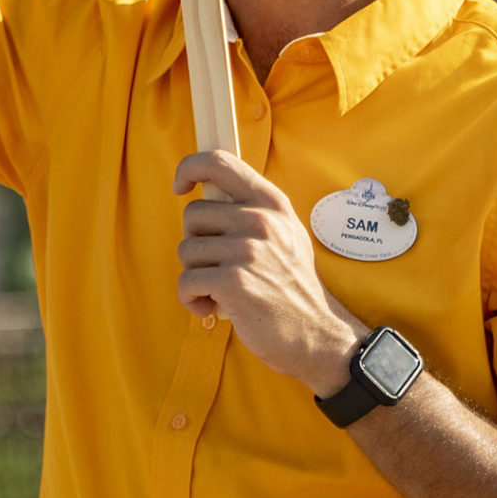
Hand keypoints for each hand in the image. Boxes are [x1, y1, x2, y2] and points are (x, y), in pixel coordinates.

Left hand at [174, 149, 365, 396]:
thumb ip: (253, 208)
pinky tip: (213, 308)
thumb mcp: (285, 232)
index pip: (219, 162)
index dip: (190, 167)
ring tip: (222, 291)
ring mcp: (247, 251)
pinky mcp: (234, 283)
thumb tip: (207, 188)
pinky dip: (191, 299)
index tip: (180, 186)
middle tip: (219, 266)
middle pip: (192, 215)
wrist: (317, 334)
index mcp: (271, 203)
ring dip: (195, 275)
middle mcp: (260, 221)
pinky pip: (186, 282)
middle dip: (197, 244)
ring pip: (186, 251)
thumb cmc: (292, 284)